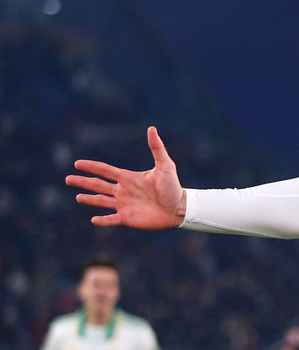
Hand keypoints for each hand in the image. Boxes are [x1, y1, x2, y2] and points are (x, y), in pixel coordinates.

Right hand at [66, 127, 186, 229]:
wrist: (179, 208)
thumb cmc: (173, 186)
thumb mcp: (165, 165)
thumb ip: (157, 148)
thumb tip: (151, 128)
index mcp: (128, 178)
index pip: (106, 171)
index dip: (92, 167)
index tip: (77, 163)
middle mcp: (123, 191)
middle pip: (98, 185)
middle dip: (83, 182)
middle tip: (68, 179)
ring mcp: (124, 205)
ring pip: (101, 201)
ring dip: (89, 199)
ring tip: (78, 197)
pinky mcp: (127, 218)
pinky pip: (111, 220)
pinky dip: (102, 220)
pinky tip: (93, 219)